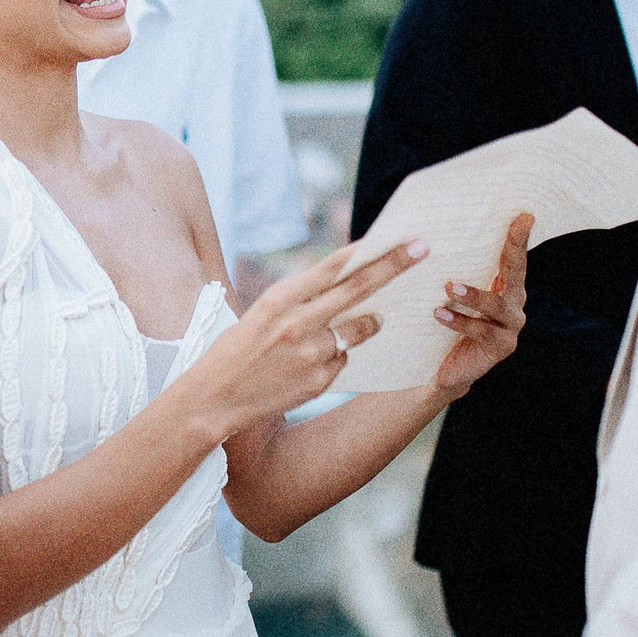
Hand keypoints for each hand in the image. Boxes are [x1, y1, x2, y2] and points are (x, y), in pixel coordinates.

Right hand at [182, 235, 430, 434]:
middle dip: (395, 267)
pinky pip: (343, 360)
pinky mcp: (320, 380)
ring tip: (355, 326)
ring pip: (359, 329)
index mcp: (280, 297)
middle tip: (423, 249)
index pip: (334, 266)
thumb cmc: (235, 349)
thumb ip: (302, 297)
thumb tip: (346, 280)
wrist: (214, 398)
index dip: (370, 250)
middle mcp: (299, 322)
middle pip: (359, 289)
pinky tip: (308, 365)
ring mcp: (312, 353)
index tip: (399, 237)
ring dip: (368, 323)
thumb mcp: (262, 312)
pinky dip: (336, 357)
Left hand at [430, 213, 530, 396]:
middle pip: (516, 273)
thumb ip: (448, 268)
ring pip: (498, 306)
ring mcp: (510, 326)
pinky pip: (482, 331)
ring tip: (450, 287)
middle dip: (514, 249)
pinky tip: (439, 313)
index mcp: (503, 284)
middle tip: (514, 227)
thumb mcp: (447, 292)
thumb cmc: (444, 319)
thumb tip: (421, 235)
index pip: (512, 257)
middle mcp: (513, 302)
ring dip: (475, 295)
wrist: (440, 366)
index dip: (518, 237)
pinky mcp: (501, 347)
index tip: (524, 215)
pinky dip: (460, 321)